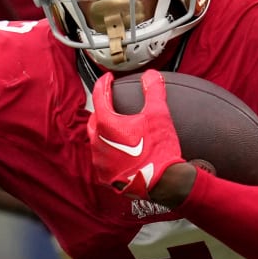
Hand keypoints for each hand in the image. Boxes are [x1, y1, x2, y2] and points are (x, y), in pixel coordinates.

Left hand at [88, 70, 185, 198]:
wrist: (162, 183)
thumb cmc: (159, 149)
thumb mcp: (159, 114)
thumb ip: (154, 91)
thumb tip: (151, 75)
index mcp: (106, 124)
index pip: (99, 96)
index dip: (104, 84)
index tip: (108, 78)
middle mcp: (97, 142)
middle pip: (94, 119)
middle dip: (101, 108)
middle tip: (110, 102)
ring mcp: (100, 161)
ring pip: (96, 140)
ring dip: (103, 131)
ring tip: (115, 127)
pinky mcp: (105, 176)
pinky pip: (102, 159)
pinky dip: (108, 150)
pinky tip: (119, 150)